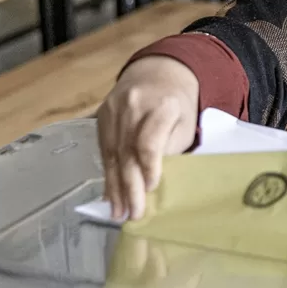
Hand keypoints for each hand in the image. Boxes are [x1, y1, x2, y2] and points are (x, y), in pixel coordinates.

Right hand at [97, 57, 198, 220]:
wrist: (158, 73)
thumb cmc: (178, 106)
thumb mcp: (185, 125)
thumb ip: (170, 149)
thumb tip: (152, 183)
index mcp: (163, 105)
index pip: (149, 141)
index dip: (149, 167)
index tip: (151, 188)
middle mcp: (134, 105)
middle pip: (128, 152)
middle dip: (129, 187)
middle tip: (132, 214)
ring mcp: (113, 108)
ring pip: (112, 154)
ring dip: (114, 187)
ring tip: (118, 213)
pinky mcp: (101, 115)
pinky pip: (103, 149)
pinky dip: (107, 174)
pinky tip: (110, 194)